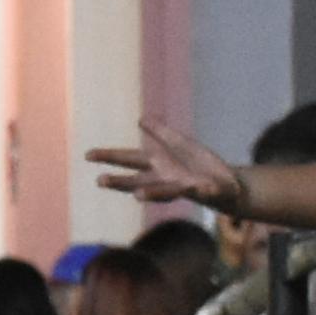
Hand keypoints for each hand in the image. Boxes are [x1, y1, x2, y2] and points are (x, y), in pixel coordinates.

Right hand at [92, 121, 245, 219]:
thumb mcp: (180, 145)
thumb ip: (162, 133)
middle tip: (101, 181)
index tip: (88, 155)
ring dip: (153, 194)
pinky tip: (201, 186)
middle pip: (139, 181)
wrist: (228, 186)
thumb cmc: (199, 166)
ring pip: (166, 192)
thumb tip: (142, 119)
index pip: (129, 161)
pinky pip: (205, 191)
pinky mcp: (207, 193)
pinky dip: (204, 189)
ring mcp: (185, 188)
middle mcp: (166, 180)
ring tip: (138, 196)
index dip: (110, 157)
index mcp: (158, 166)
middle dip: (121, 182)